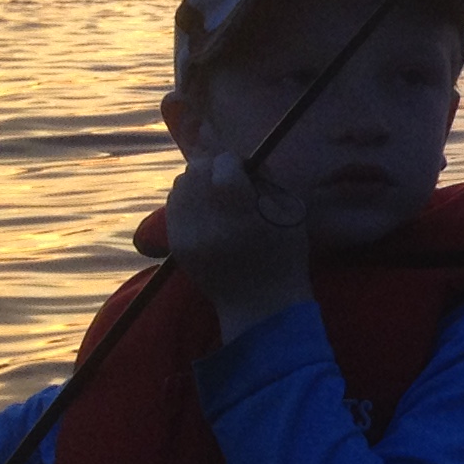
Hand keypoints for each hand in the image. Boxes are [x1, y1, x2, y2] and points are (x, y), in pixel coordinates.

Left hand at [164, 144, 313, 344]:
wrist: (260, 304)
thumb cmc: (284, 256)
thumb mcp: (290, 213)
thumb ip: (265, 181)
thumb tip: (245, 159)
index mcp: (240, 215)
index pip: (223, 165)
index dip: (234, 160)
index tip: (245, 166)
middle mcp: (207, 223)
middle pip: (196, 172)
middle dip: (213, 167)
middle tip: (229, 176)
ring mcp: (187, 235)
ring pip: (180, 186)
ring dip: (198, 181)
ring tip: (215, 192)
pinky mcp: (176, 245)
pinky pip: (173, 206)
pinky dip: (187, 199)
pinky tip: (204, 208)